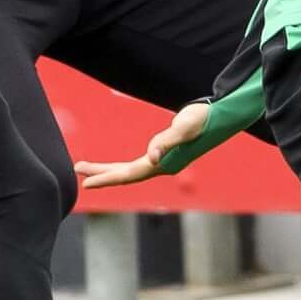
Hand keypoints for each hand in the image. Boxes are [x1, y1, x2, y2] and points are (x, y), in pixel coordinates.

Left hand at [75, 100, 209, 191]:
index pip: (128, 175)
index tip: (86, 183)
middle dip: (101, 174)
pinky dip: (122, 166)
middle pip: (126, 175)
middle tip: (77, 169)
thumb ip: (167, 141)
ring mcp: (164, 162)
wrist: (223, 116)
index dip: (106, 178)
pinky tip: (117, 165)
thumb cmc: (204, 119)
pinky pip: (137, 165)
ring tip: (87, 167)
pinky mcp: (166, 154)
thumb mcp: (184, 127)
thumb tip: (151, 157)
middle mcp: (162, 166)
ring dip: (109, 170)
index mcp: (163, 164)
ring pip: (130, 171)